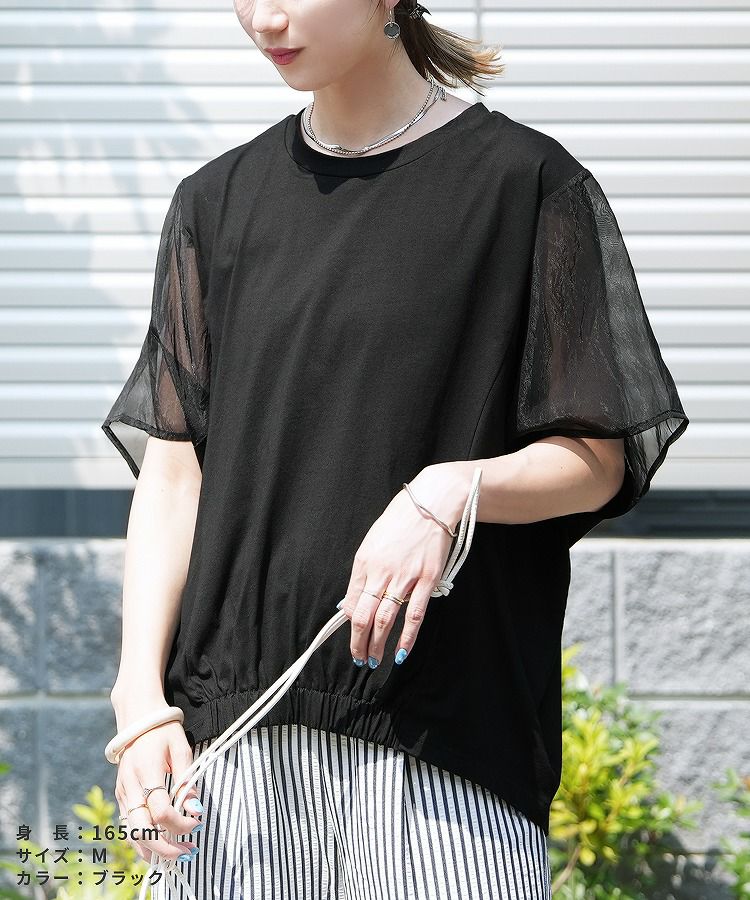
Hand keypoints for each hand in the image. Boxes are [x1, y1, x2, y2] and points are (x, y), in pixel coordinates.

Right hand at [112, 705, 203, 863]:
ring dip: (152, 849)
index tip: (197, 823)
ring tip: (174, 856)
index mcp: (147, 771)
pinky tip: (157, 847)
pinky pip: (126, 825)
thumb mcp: (181, 749)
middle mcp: (130, 785)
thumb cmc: (163, 731)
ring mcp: (122, 791)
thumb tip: (195, 809)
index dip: (180, 823)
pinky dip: (140, 840)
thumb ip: (186, 780)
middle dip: (164, 847)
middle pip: (142, 828)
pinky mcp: (120, 795)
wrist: (138, 718)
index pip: (161, 810)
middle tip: (187, 853)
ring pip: (131, 832)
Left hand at [339, 462, 472, 668]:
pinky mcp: (427, 580)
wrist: (431, 503)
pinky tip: (401, 652)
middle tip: (359, 659)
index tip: (352, 639)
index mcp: (364, 562)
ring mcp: (405, 577)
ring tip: (374, 660)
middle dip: (360, 642)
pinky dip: (407, 637)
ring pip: (386, 619)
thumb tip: (351, 602)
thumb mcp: (372, 542)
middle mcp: (381, 572)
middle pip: (365, 616)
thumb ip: (362, 572)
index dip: (350, 626)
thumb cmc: (401, 520)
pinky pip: (415, 615)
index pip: (352, 602)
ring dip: (378, 644)